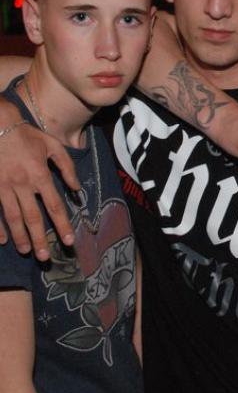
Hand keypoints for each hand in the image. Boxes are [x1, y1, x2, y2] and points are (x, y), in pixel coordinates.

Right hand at [0, 119, 78, 259]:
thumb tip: (76, 189)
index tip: (69, 241)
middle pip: (33, 217)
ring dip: (20, 237)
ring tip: (27, 251)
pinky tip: (2, 240)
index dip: (62, 225)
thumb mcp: (53, 146)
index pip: (54, 206)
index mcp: (40, 175)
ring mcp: (3, 186)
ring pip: (13, 217)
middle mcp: (22, 184)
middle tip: (45, 258)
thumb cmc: (27, 135)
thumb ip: (67, 167)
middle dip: (40, 239)